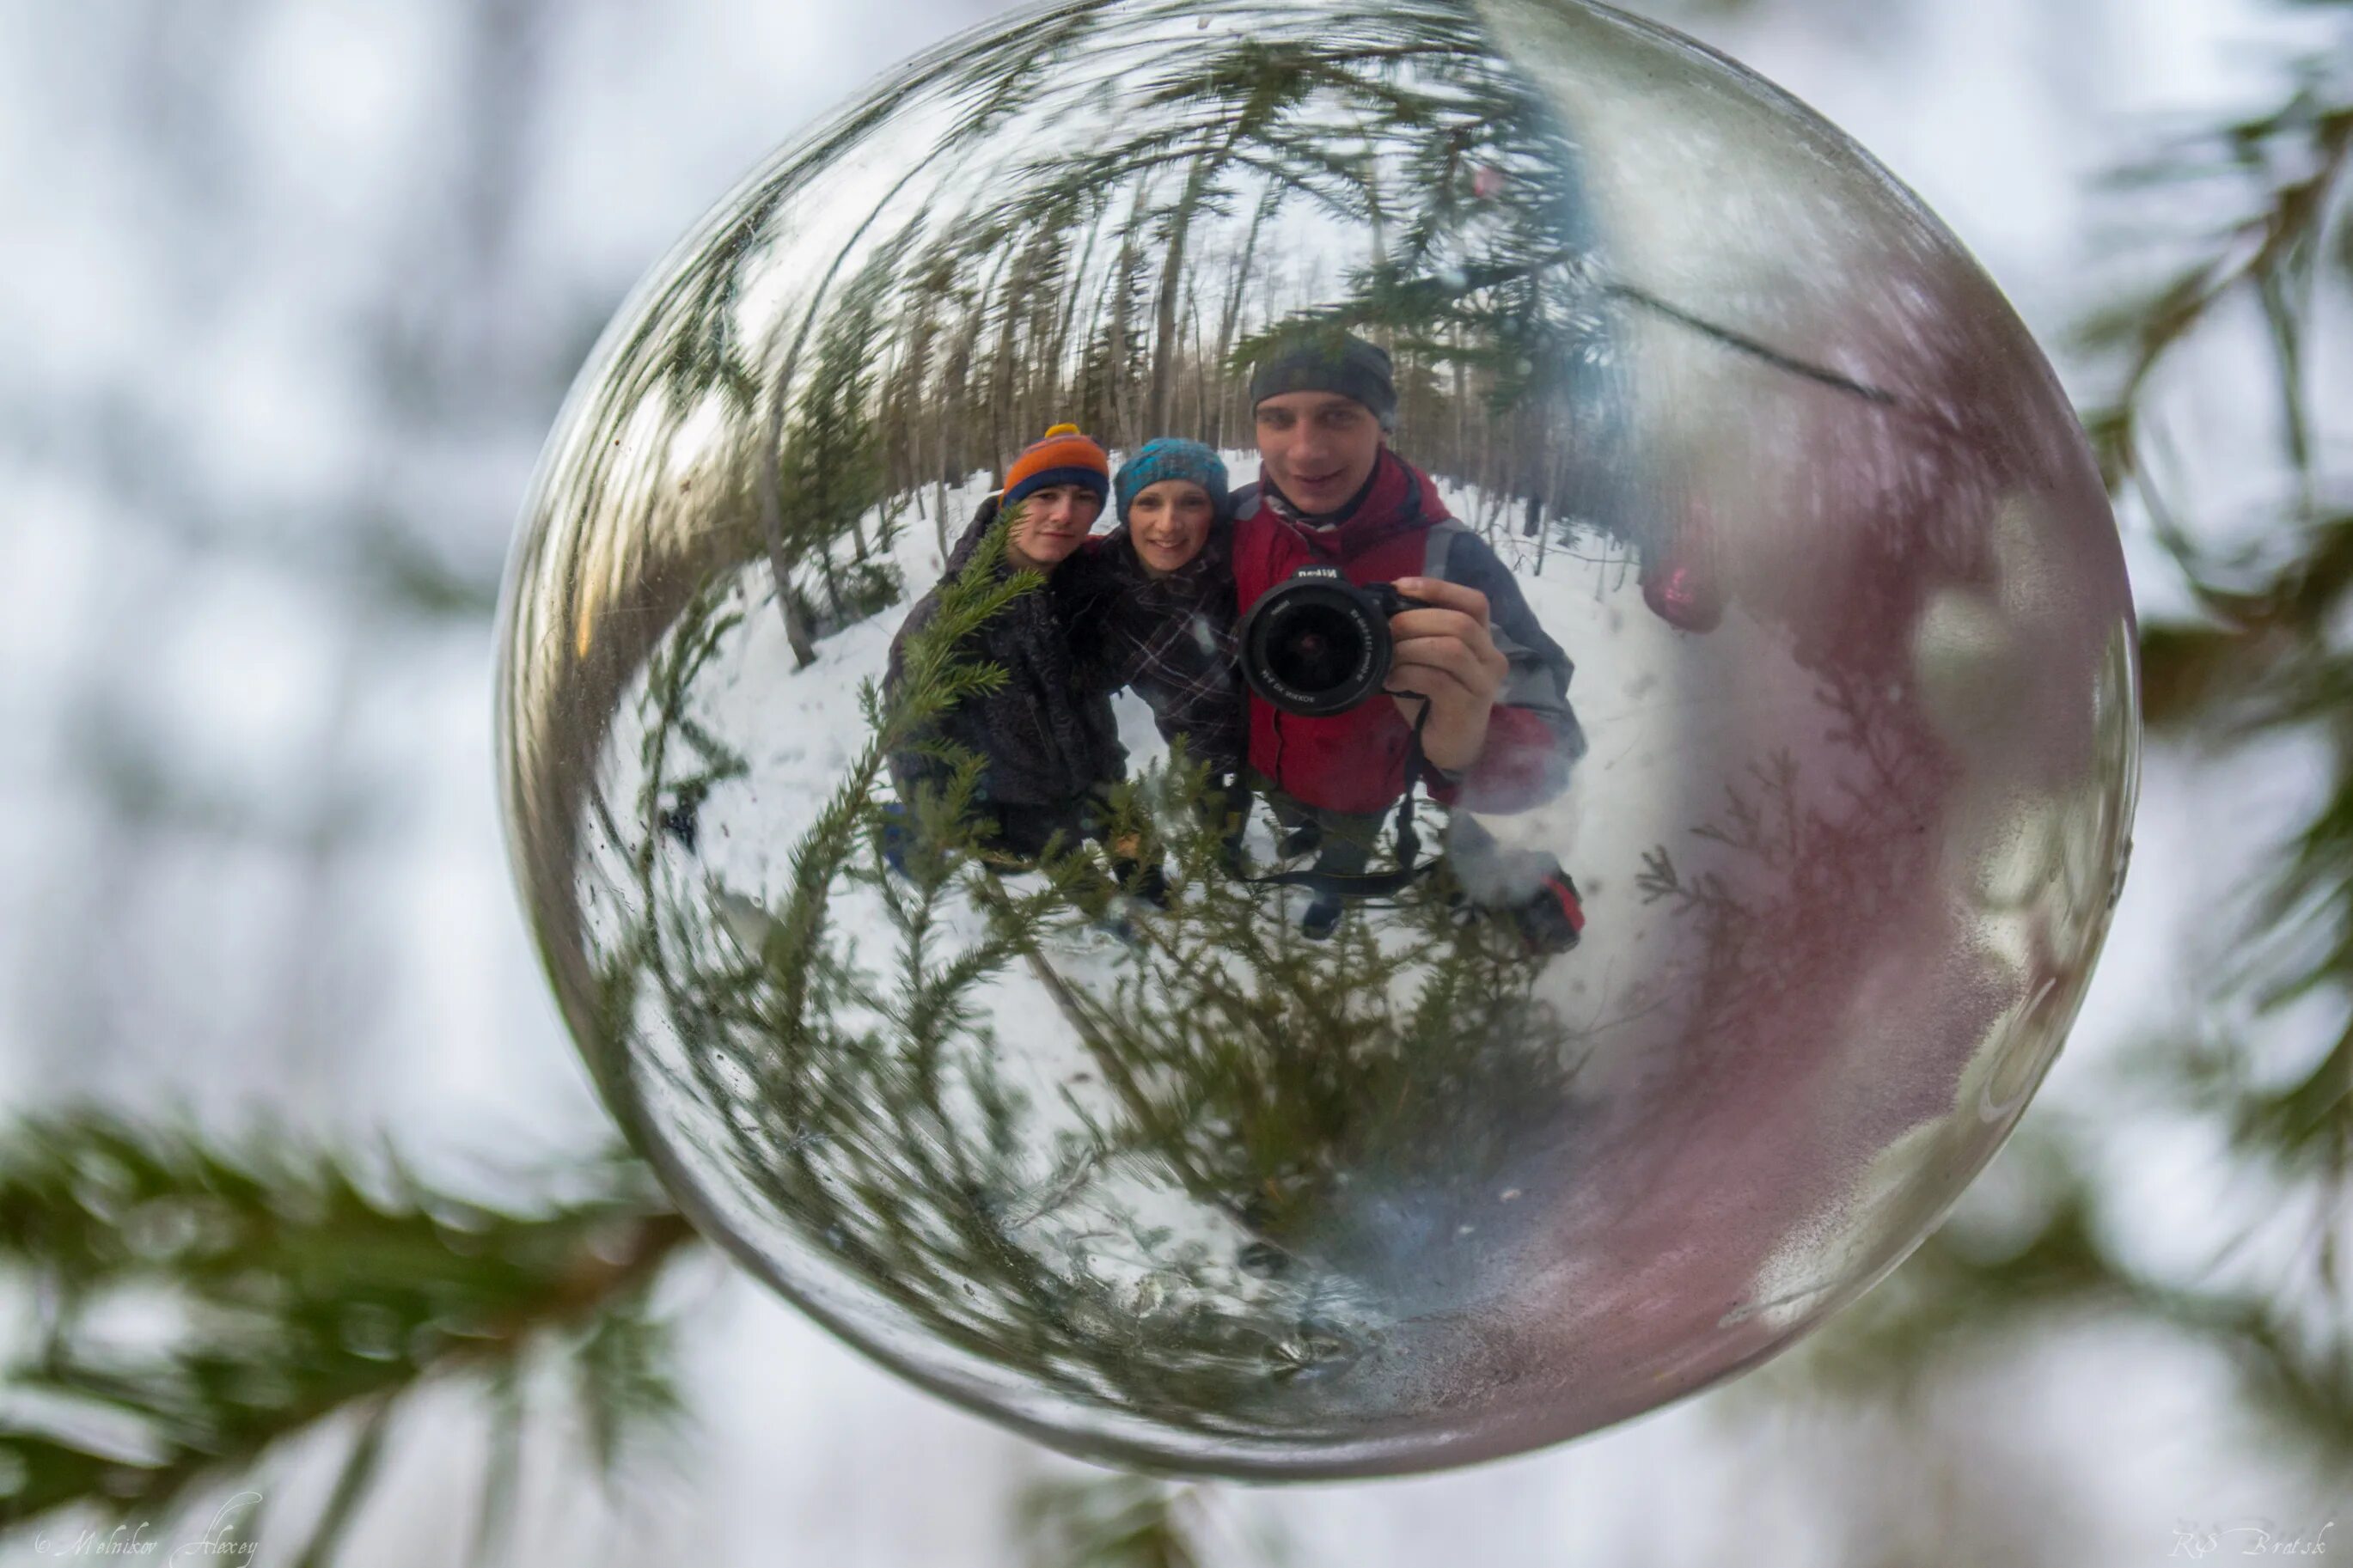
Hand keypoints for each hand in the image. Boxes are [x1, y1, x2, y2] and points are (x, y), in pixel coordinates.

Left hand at [1384, 576, 1508, 772]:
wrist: (1451, 748)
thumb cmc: (1435, 700)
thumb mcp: (1427, 660)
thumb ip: (1417, 636)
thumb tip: (1383, 608)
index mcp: (1483, 639)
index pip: (1474, 602)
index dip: (1439, 588)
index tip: (1402, 586)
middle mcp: (1491, 657)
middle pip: (1460, 623)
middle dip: (1416, 620)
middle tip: (1386, 628)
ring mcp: (1484, 683)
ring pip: (1451, 648)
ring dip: (1412, 647)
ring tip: (1389, 656)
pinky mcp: (1469, 706)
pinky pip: (1437, 680)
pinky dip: (1409, 674)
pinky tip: (1392, 680)